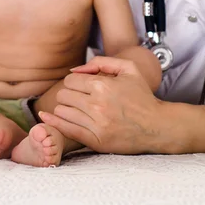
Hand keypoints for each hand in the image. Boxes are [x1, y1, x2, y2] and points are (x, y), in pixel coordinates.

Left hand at [39, 56, 167, 153]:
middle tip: (77, 97)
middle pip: (64, 96)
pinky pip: (67, 131)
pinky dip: (55, 123)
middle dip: (67, 94)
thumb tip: (75, 70)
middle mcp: (97, 105)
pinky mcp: (97, 141)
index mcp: (103, 86)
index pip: (71, 81)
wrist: (157, 126)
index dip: (73, 81)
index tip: (80, 86)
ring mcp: (96, 125)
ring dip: (64, 108)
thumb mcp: (128, 68)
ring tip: (73, 108)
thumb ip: (101, 62)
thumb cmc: (142, 95)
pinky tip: (46, 118)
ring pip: (63, 112)